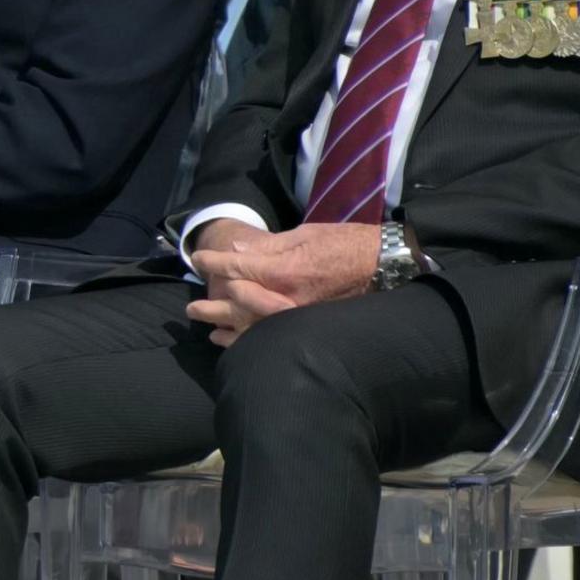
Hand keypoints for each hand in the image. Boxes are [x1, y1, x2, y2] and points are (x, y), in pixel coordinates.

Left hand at [185, 221, 376, 343]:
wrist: (387, 266)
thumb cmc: (348, 244)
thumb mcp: (305, 235)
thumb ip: (267, 246)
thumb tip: (236, 249)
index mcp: (285, 271)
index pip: (237, 268)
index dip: (212, 262)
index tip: (197, 259)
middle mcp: (287, 298)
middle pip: (236, 305)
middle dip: (211, 305)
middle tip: (191, 308)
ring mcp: (297, 317)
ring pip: (250, 328)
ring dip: (224, 328)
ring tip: (205, 328)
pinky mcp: (308, 327)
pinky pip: (271, 338)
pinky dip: (249, 342)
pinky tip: (234, 344)